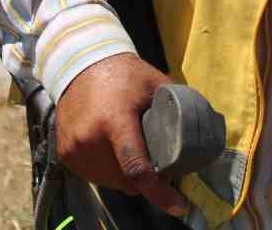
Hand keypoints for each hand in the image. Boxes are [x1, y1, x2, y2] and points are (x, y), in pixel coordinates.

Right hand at [54, 52, 188, 217]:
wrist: (80, 65)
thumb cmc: (124, 74)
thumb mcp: (156, 84)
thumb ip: (178, 109)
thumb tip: (206, 132)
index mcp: (115, 120)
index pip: (136, 166)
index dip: (159, 192)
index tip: (179, 205)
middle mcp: (90, 138)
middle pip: (127, 179)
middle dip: (147, 179)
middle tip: (159, 162)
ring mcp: (75, 149)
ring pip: (112, 183)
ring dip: (128, 178)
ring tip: (136, 154)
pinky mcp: (66, 155)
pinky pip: (96, 177)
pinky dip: (110, 173)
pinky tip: (116, 154)